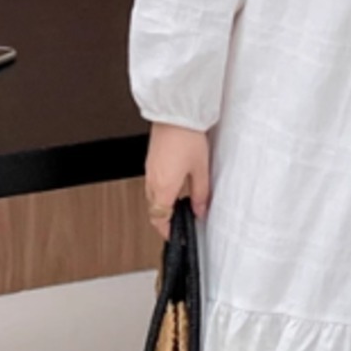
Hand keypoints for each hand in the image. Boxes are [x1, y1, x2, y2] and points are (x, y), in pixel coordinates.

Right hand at [145, 122, 210, 240]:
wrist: (175, 114)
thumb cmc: (186, 137)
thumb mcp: (200, 170)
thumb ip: (200, 194)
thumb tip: (200, 210)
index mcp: (163, 187)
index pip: (160, 218)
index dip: (167, 231)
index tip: (175, 236)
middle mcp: (152, 180)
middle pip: (154, 209)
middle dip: (165, 220)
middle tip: (179, 223)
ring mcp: (149, 170)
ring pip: (152, 197)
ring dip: (162, 205)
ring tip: (180, 206)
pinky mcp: (151, 160)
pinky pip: (152, 183)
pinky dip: (161, 191)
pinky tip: (175, 186)